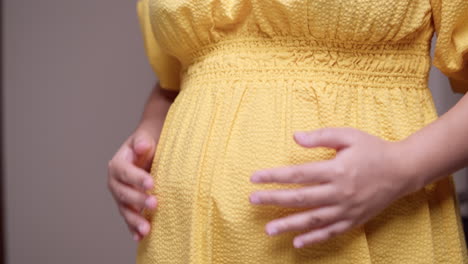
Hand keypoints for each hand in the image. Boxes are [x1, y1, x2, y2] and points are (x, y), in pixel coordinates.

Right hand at [107, 129, 157, 240]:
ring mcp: (121, 196)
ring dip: (135, 220)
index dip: (137, 178)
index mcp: (118, 164)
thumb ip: (142, 142)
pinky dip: (133, 229)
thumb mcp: (145, 139)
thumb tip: (142, 146)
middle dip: (138, 200)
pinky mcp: (128, 206)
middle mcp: (115, 182)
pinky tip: (140, 237)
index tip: (152, 184)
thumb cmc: (147, 145)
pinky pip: (129, 218)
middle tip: (155, 203)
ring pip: (125, 209)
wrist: (148, 152)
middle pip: (124, 193)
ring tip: (146, 228)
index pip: (125, 172)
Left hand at [249, 128, 418, 247]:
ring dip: (289, 225)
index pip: (298, 174)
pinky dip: (314, 239)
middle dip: (274, 199)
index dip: (274, 176)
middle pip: (301, 198)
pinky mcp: (354, 220)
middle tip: (253, 201)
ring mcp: (347, 209)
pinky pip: (331, 232)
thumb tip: (294, 136)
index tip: (254, 178)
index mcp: (336, 169)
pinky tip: (297, 243)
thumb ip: (320, 136)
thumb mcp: (348, 136)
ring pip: (313, 219)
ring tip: (268, 229)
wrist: (403, 170)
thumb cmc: (373, 149)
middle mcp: (340, 192)